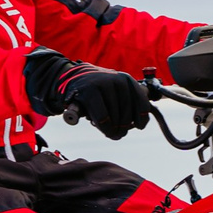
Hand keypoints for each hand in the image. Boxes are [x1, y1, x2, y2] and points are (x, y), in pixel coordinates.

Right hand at [23, 48, 151, 138]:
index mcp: (127, 80)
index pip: (143, 104)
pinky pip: (102, 118)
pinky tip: (98, 126)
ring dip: (111, 130)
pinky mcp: (89, 92)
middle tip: (116, 134)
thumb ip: (128, 104)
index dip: (141, 119)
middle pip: (127, 116)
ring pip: (115, 119)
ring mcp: (103, 84)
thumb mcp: (115, 91)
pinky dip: (102, 127)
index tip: (137, 127)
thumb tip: (140, 123)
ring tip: (106, 128)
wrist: (70, 79)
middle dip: (122, 129)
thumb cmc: (96, 91)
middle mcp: (118, 80)